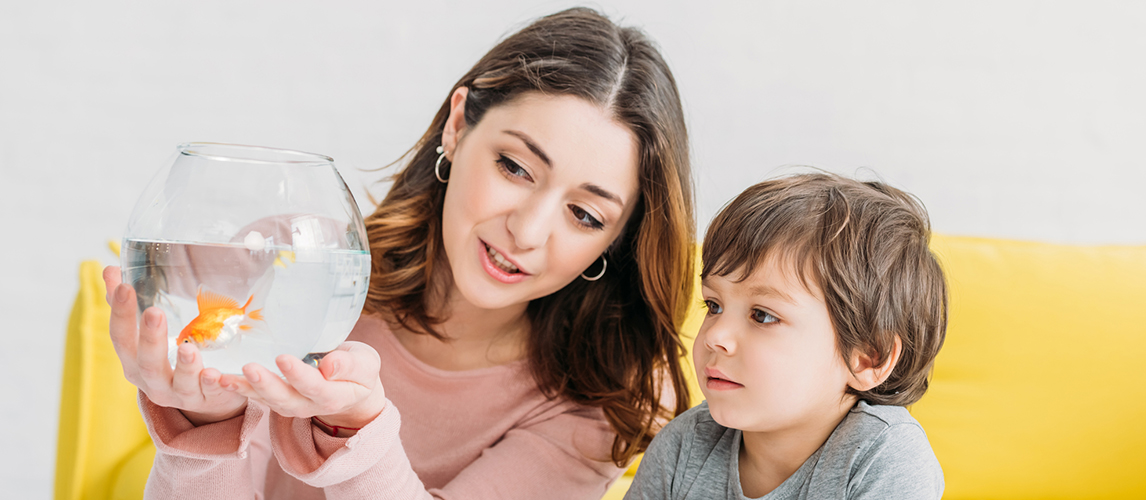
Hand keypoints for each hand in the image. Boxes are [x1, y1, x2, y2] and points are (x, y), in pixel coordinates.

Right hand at [103, 266, 247, 425]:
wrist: (203, 399)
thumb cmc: (168, 361)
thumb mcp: (146, 337)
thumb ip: (129, 305)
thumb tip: (110, 268)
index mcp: (134, 362)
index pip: (120, 337)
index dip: (120, 313)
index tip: (124, 286)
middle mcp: (152, 382)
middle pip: (147, 363)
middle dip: (150, 338)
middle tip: (154, 312)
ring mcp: (180, 394)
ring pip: (179, 383)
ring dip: (184, 365)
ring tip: (187, 346)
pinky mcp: (207, 399)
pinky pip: (209, 393)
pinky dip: (211, 384)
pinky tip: (214, 373)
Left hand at [220, 342, 386, 430]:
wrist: (351, 388)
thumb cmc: (359, 370)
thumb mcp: (366, 364)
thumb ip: (351, 365)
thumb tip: (330, 364)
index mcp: (333, 395)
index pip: (315, 387)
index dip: (298, 375)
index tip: (283, 358)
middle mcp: (308, 405)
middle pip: (284, 399)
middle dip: (265, 385)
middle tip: (249, 368)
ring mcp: (289, 404)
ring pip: (265, 400)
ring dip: (243, 389)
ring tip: (222, 376)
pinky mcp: (275, 398)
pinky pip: (254, 395)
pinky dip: (236, 387)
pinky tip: (217, 375)